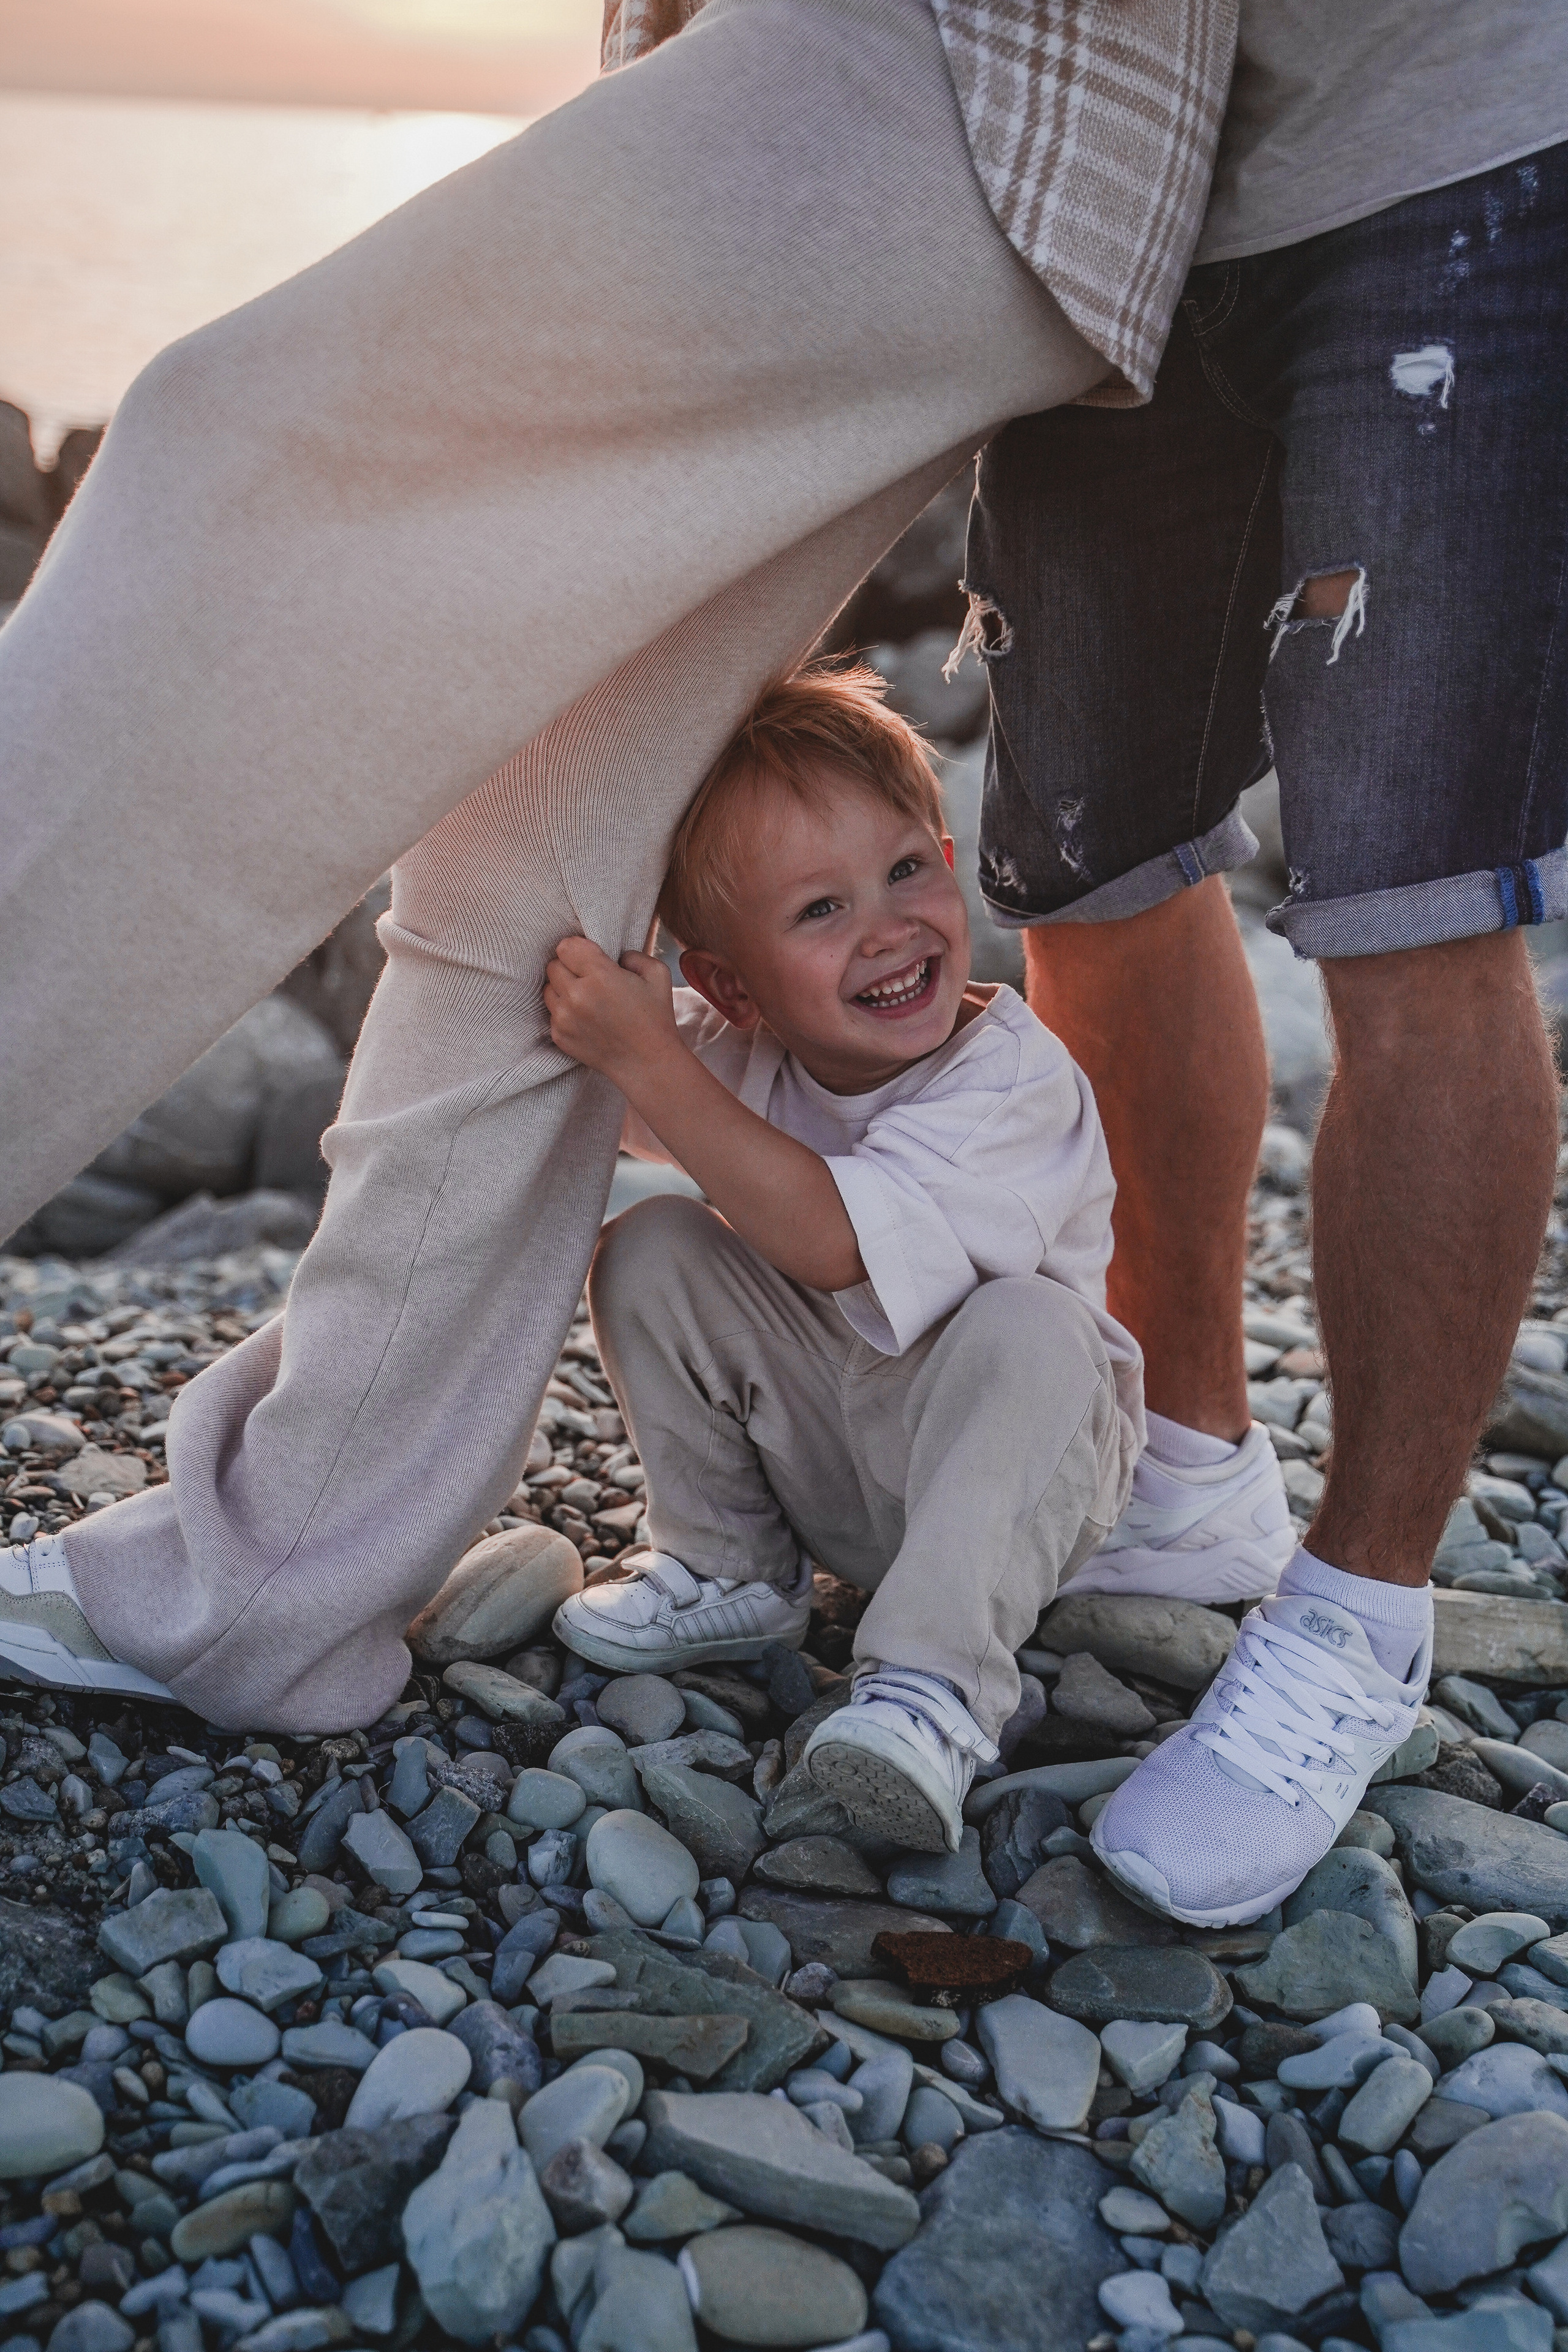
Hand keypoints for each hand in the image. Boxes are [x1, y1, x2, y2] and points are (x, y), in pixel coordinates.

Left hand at [545, 937, 679, 1082]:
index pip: (566, 946)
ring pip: (548, 989)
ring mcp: (564, 1018)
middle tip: (588, 978)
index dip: (578, 949)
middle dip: (569, 967)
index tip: (589, 957)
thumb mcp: (657, 974)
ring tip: (585, 998)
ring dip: (563, 989)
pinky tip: (585, 1018)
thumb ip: (632, 954)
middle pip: (553, 966)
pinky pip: (552, 1012)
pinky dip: (564, 1011)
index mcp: (599, 976)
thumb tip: (614, 955)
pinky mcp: (559, 1036)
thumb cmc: (655, 1018)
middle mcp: (576, 996)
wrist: (647, 1063)